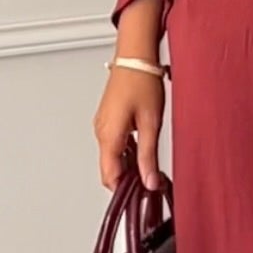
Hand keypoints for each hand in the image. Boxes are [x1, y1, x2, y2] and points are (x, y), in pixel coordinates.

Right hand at [94, 63, 164, 192]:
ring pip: (112, 157)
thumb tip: (149, 181)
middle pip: (109, 169)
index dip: (126, 190)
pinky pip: (113, 143)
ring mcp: (102, 125)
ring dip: (128, 165)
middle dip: (128, 179)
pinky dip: (126, 151)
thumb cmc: (142, 82)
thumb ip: (149, 156)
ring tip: (150, 164)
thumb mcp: (151, 123)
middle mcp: (101, 132)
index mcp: (109, 136)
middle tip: (151, 181)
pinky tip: (143, 148)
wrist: (135, 57)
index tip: (143, 194)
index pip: (110, 177)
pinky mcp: (107, 119)